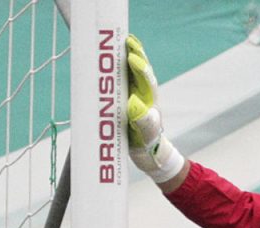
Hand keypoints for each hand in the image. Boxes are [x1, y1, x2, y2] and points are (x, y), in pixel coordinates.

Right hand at [125, 35, 184, 182]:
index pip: (145, 81)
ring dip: (126, 56)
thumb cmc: (148, 145)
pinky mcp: (126, 99)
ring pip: (131, 73)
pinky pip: (122, 80)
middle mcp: (143, 94)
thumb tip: (134, 103)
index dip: (139, 69)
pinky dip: (117, 68)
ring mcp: (135, 95)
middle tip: (127, 40)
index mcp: (149, 102)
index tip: (132, 59)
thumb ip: (142, 122)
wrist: (149, 153)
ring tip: (121, 41)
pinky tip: (110, 59)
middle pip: (139, 71)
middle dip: (134, 55)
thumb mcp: (145, 137)